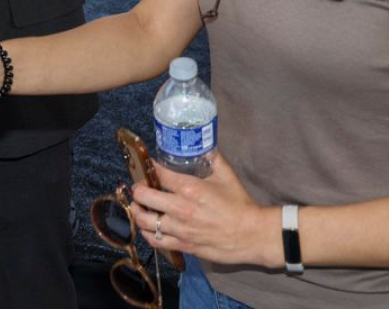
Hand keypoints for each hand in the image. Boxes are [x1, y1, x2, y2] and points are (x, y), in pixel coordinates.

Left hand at [127, 152, 279, 267]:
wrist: (251, 235)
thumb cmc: (239, 204)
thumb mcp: (226, 175)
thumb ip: (212, 157)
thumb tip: (203, 143)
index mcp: (190, 188)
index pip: (158, 173)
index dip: (148, 167)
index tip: (146, 164)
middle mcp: (180, 209)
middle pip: (143, 197)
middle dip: (137, 189)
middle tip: (139, 187)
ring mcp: (180, 229)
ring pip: (143, 221)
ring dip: (137, 211)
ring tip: (138, 206)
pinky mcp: (183, 245)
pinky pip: (155, 241)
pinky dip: (146, 233)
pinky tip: (148, 226)